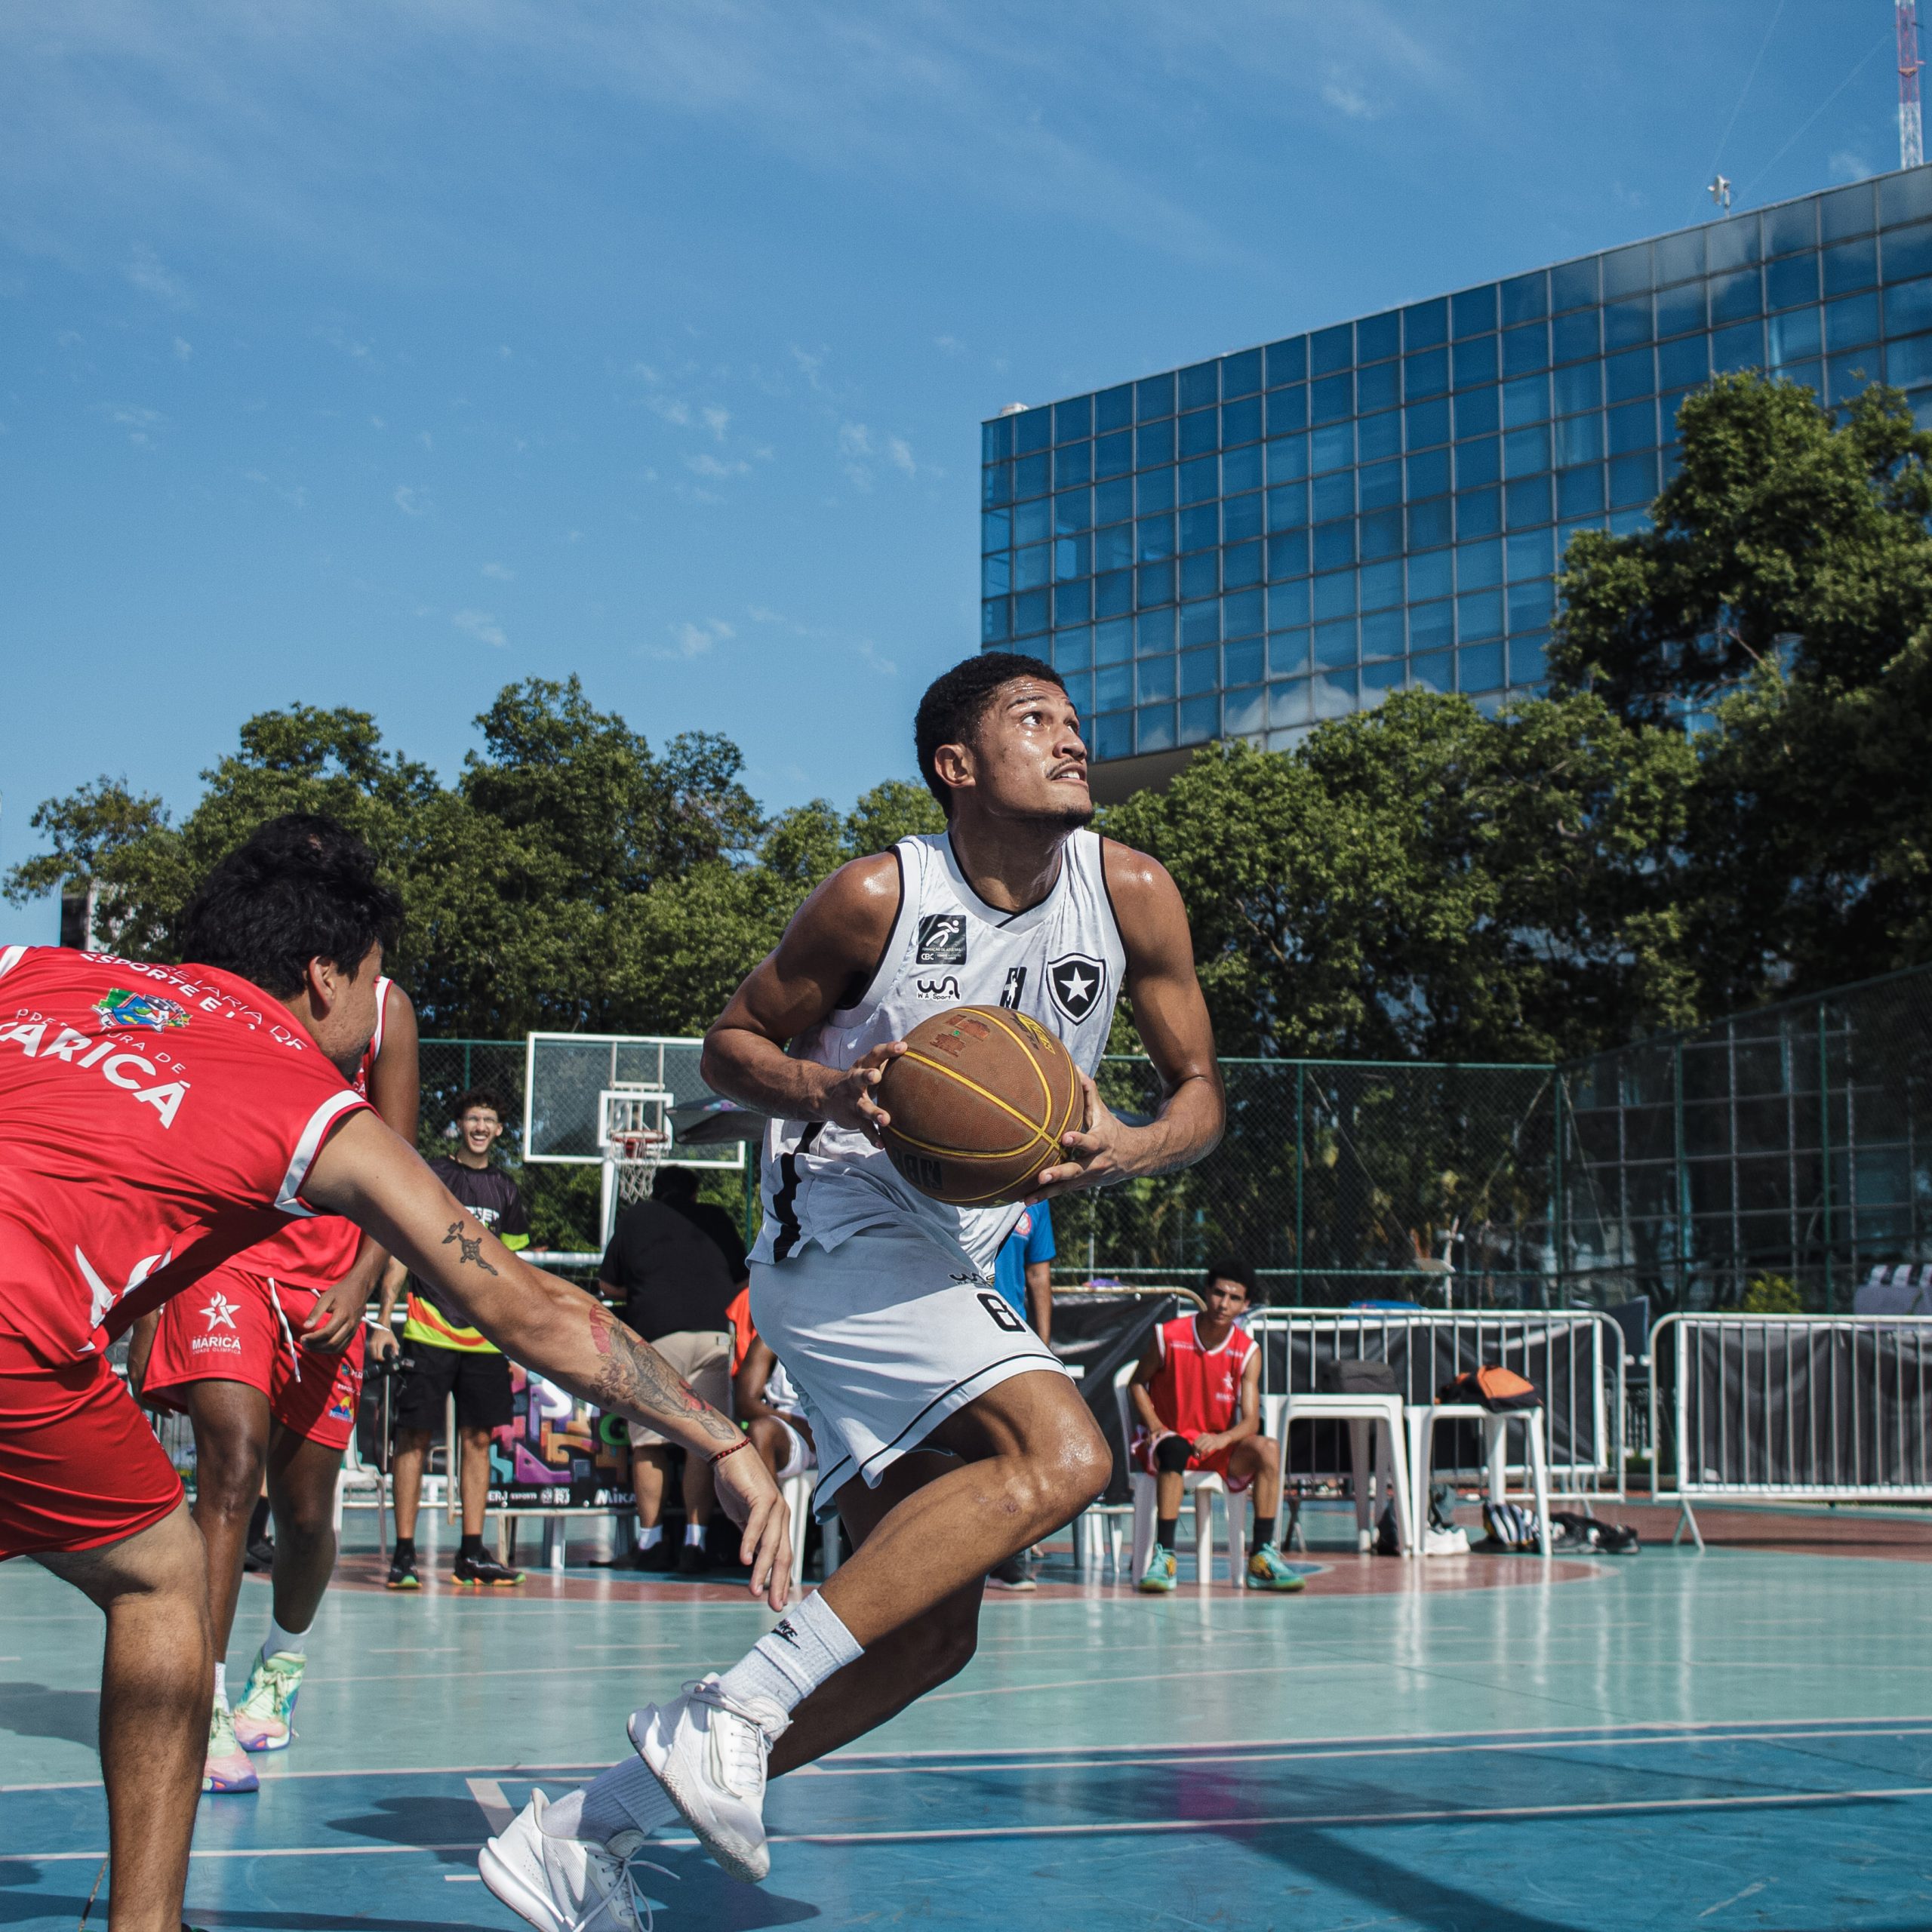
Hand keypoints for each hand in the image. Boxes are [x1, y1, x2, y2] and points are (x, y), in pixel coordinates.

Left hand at [300, 1280, 364, 1352]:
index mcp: (343, 1315)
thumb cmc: (340, 1292)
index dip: (312, 1338)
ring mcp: (353, 1330)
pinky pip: (342, 1347)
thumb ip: (316, 1312)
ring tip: (310, 1347)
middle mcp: (350, 1325)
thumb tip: (305, 1326)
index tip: (301, 1337)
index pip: (326, 1332)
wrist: (359, 1289)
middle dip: (316, 1346)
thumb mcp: (326, 1297)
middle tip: (303, 1344)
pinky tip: (320, 1346)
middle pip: (332, 1343)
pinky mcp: (353, 1333)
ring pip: (337, 1348)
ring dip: (322, 1350)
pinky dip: (330, 1350)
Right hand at [366, 1323, 398, 1362]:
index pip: (378, 1356)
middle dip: (378, 1359)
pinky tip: (379, 1353)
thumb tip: (396, 1354)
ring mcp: (371, 1344)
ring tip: (381, 1357)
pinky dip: (374, 1353)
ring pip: (371, 1354)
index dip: (381, 1359)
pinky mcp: (370, 1343)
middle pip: (374, 1356)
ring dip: (376, 1357)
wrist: (382, 1325)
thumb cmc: (388, 1332)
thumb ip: (395, 1347)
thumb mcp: (393, 1339)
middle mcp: (373, 1344)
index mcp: (379, 1344)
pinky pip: (371, 1351)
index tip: (385, 1360)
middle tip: (383, 1360)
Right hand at [712, 1440, 794, 1611]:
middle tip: (775, 1606)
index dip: (781, 1580)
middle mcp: (782, 1514)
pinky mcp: (762, 1496)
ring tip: (755, 1590)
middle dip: (779, 1583)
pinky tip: (744, 1561)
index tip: (778, 1602)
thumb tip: (752, 1559)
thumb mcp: (743, 1517)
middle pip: (783, 1555)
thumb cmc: (736, 1485)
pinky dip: (750, 1543)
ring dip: (762, 1569)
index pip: (784, 1556)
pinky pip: (757, 1524)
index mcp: (779, 1521)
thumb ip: (751, 1535)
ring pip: (771, 1544)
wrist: (728, 1454)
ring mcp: (774, 1505)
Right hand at [814, 1040, 906, 1141]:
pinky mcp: (853, 1118)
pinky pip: (863, 1128)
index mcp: (863, 1066)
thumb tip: (918, 1051)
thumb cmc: (859, 1078)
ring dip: (874, 1113)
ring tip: (886, 1119)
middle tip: (876, 1076)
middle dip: (868, 1076)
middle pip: (860, 1077)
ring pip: (863, 1107)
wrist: (825, 1095)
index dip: (888, 1050)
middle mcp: (855, 1082)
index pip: (875, 1055)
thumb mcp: (870, 1066)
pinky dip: (872, 1136)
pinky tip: (882, 1145)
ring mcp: (853, 1101)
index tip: (903, 1046)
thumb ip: (888, 1060)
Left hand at [1027, 1073, 1139, 1200]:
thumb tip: (1075, 1067)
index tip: (1064, 1137)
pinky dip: (1045, 1197)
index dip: (1078, 1139)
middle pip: (1076, 1170)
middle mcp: (1095, 1163)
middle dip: (1059, 1173)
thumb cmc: (1112, 1130)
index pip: (1089, 1141)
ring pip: (1066, 1187)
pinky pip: (1062, 1193)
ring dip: (1047, 1192)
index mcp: (1101, 1143)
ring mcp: (1088, 1178)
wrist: (1134, 1159)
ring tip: (1027, 1199)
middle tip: (1042, 1175)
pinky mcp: (1081, 1187)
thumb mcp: (1103, 1112)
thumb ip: (1089, 1093)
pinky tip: (1027, 1201)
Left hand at [1192, 1431, 1226, 1457]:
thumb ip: (1201, 1441)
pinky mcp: (1214, 1444)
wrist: (1224, 1437)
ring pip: (1202, 1449)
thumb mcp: (1207, 1437)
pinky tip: (1205, 1455)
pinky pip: (1207, 1451)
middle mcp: (1206, 1437)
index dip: (1194, 1448)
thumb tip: (1195, 1448)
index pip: (1195, 1442)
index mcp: (1203, 1434)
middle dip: (1196, 1451)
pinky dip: (1205, 1454)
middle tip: (1197, 1455)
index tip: (1194, 1452)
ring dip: (1200, 1454)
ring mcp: (1210, 1440)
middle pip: (1198, 1446)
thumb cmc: (1214, 1439)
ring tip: (1200, 1456)